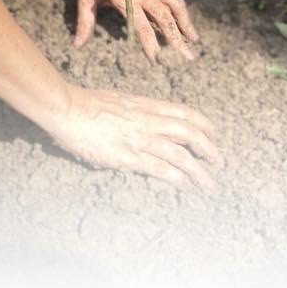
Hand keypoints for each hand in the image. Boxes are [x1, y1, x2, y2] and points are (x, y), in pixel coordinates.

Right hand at [46, 86, 221, 187]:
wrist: (67, 109)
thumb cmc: (86, 103)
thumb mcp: (118, 101)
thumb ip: (135, 111)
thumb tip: (143, 121)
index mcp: (146, 105)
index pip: (184, 113)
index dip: (203, 125)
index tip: (213, 134)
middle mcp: (148, 120)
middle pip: (190, 132)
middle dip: (209, 148)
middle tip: (218, 162)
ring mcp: (140, 138)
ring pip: (180, 154)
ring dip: (198, 171)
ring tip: (208, 183)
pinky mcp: (129, 156)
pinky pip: (160, 169)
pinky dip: (176, 178)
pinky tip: (184, 186)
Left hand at [74, 0, 199, 61]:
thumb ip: (84, 20)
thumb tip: (77, 44)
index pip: (142, 26)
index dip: (150, 45)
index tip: (157, 60)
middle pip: (166, 19)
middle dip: (178, 40)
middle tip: (189, 58)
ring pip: (175, 6)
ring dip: (186, 24)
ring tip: (194, 40)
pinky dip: (181, 9)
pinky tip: (184, 18)